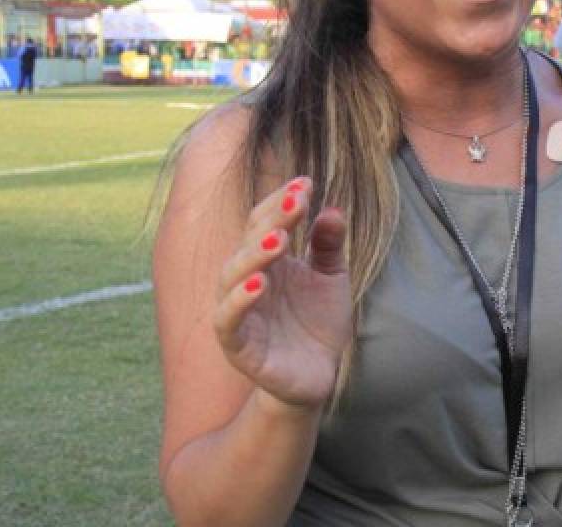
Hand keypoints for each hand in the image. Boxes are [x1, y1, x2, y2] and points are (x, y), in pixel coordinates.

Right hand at [214, 177, 351, 410]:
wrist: (318, 378)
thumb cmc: (318, 325)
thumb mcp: (331, 279)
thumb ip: (328, 245)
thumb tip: (333, 208)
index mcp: (268, 261)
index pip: (265, 222)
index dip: (282, 202)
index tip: (306, 183)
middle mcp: (248, 280)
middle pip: (250, 241)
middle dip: (273, 219)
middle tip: (297, 201)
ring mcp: (240, 311)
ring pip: (233, 276)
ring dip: (255, 254)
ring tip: (280, 238)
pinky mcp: (238, 346)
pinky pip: (228, 320)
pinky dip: (239, 301)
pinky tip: (260, 285)